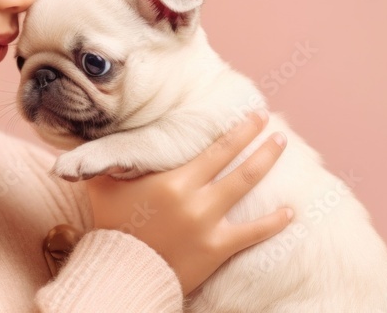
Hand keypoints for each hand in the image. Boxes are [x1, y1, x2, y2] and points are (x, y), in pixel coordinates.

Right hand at [82, 110, 291, 295]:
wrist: (119, 271)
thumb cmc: (110, 226)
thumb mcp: (103, 187)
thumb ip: (105, 160)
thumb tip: (96, 134)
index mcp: (173, 181)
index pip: (216, 148)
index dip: (238, 130)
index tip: (253, 115)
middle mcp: (195, 199)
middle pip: (237, 162)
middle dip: (258, 140)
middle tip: (271, 123)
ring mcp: (208, 224)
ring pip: (246, 187)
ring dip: (266, 164)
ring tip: (280, 148)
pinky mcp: (216, 249)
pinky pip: (252, 233)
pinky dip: (274, 222)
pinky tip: (290, 211)